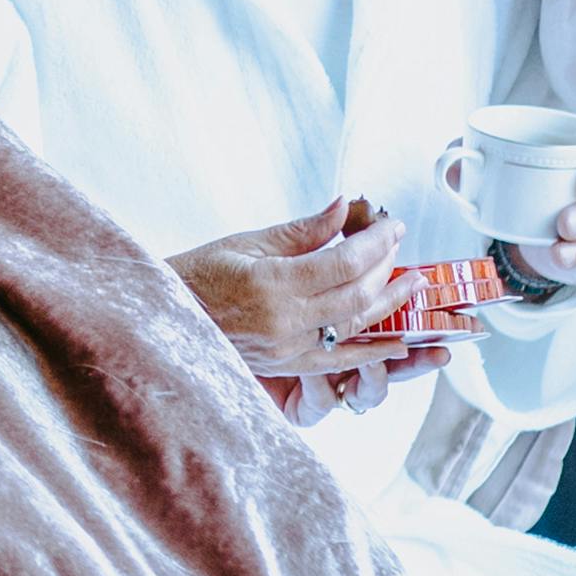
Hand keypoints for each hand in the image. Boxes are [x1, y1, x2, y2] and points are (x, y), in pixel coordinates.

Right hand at [173, 198, 454, 413]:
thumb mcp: (246, 242)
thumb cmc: (196, 276)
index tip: (392, 224)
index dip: (375, 241)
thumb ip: (302, 230)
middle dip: (387, 267)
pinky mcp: (287, 367)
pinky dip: (372, 350)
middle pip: (357, 293)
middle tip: (401, 244)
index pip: (343, 261)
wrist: (161, 322)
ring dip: (390, 304)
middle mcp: (284, 322)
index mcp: (271, 284)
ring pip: (355, 327)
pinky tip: (398, 340)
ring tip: (414, 283)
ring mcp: (287, 350)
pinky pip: (340, 361)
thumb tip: (346, 208)